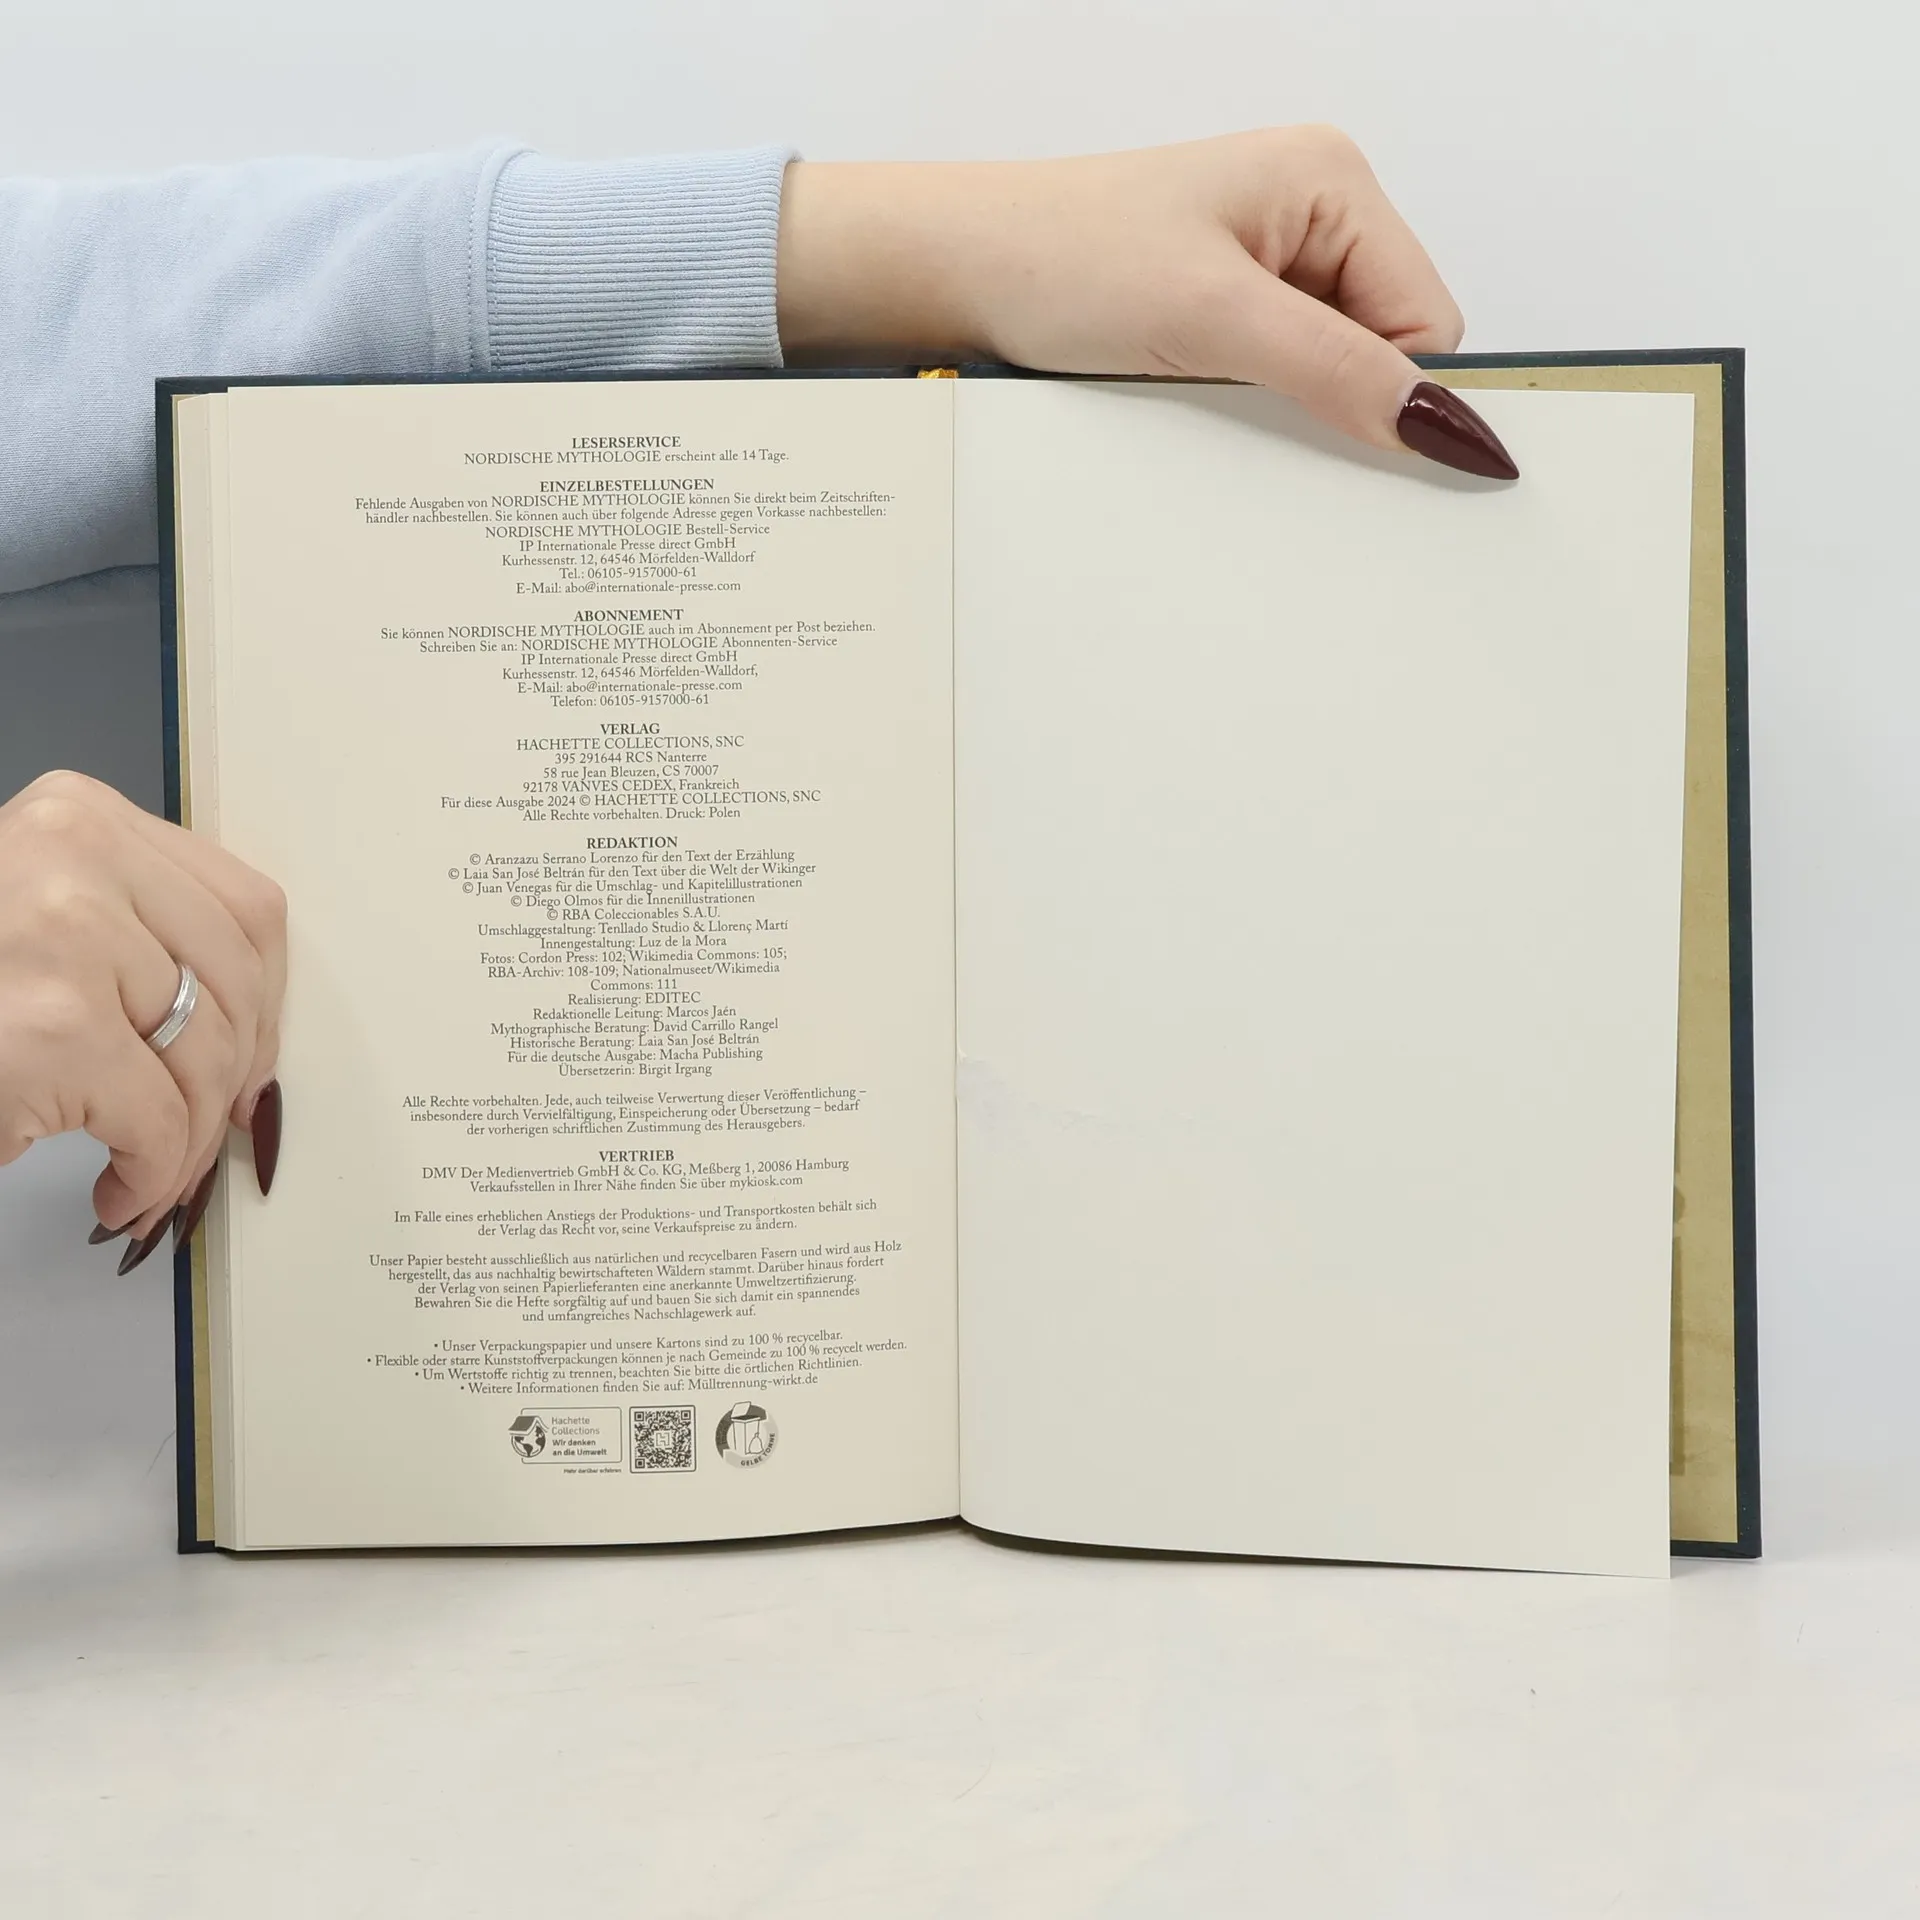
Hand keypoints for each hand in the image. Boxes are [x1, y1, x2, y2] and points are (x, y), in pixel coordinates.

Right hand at [0, 771, 286, 1269]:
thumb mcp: (36, 913)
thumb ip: (132, 932)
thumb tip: (248, 1029)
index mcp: (80, 816)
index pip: (245, 909)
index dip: (267, 1002)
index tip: (253, 1059)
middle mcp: (76, 856)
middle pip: (235, 983)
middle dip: (233, 1078)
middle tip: (203, 1134)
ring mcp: (64, 939)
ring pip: (206, 1054)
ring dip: (191, 1136)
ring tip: (154, 1171)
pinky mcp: (52, 1031)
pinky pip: (158, 1119)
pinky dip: (153, 1172)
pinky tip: (118, 1189)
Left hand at [776, 128, 1515, 478]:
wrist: (956, 273)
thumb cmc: (1060, 257)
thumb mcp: (1212, 319)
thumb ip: (1336, 370)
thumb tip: (1444, 426)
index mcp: (1333, 182)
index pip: (1430, 322)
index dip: (1395, 392)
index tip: (1343, 438)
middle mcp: (1311, 214)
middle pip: (1386, 349)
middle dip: (1331, 396)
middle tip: (1242, 400)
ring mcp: (1266, 263)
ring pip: (1330, 372)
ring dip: (1280, 403)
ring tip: (1200, 385)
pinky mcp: (1223, 308)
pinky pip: (1276, 378)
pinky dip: (1244, 404)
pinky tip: (1189, 393)